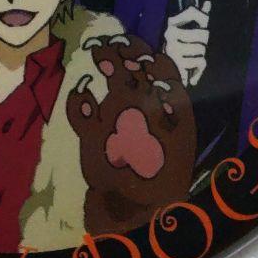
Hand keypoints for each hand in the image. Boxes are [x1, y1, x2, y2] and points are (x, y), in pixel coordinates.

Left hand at [67, 34, 195, 233]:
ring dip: (105, 58)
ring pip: (110, 71)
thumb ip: (172, 110)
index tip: (140, 50)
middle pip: (135, 63)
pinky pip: (80, 102)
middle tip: (114, 45)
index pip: (164, 67)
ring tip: (99, 52)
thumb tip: (161, 83)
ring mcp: (119, 116)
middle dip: (124, 50)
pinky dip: (78, 95)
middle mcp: (148, 106)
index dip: (150, 54)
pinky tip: (81, 91)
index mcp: (176, 110)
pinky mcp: (92, 132)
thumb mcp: (179, 141)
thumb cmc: (162, 175)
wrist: (139, 212)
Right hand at [163, 0, 211, 86]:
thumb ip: (197, 16)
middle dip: (203, 42)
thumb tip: (208, 3)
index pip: (193, 12)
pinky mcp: (177, 63)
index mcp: (171, 23)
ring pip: (202, 49)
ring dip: (200, 56)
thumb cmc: (177, 48)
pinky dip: (199, 68)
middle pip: (203, 34)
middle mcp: (170, 34)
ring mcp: (173, 48)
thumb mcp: (185, 30)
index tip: (203, 24)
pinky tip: (192, 70)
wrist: (160, 72)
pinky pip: (200, 62)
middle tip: (196, 47)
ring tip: (191, 58)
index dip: (204, 17)